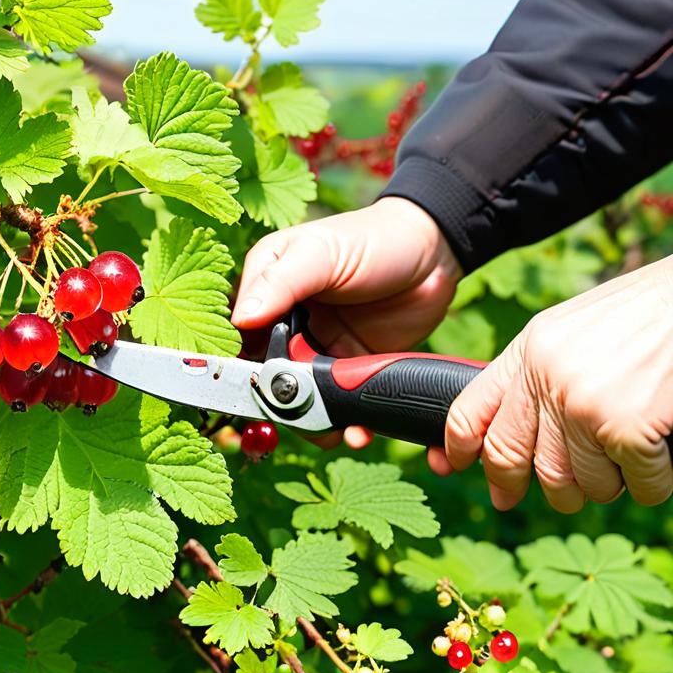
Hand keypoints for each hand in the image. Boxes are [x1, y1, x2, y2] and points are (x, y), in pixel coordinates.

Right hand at [232, 197, 461, 447]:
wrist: (436, 254)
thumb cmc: (372, 239)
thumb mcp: (320, 253)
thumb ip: (280, 283)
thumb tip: (241, 319)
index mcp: (265, 287)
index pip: (236, 333)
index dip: (236, 363)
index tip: (247, 390)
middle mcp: (284, 322)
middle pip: (265, 374)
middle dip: (277, 402)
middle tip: (296, 415)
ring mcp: (316, 348)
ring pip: (300, 397)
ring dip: (312, 419)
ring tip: (333, 431)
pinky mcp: (348, 367)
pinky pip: (337, 403)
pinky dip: (345, 423)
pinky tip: (356, 432)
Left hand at [444, 257, 672, 511]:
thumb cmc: (648, 314)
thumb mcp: (573, 332)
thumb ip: (542, 372)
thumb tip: (522, 431)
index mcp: (530, 349)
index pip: (470, 410)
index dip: (459, 447)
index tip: (458, 466)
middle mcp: (546, 376)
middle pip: (513, 457)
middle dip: (528, 486)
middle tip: (559, 497)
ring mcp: (583, 403)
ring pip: (577, 481)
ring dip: (605, 484)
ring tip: (625, 461)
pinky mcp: (626, 427)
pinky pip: (635, 485)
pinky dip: (652, 483)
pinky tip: (660, 461)